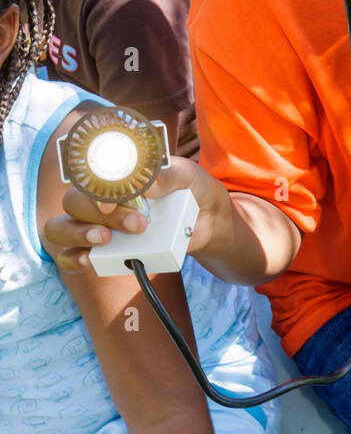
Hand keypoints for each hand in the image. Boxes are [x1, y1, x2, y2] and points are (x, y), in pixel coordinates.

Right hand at [43, 157, 232, 273]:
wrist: (206, 220)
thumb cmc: (190, 190)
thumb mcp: (187, 175)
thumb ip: (169, 175)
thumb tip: (148, 184)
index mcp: (115, 175)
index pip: (88, 175)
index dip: (95, 187)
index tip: (117, 198)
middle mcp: (99, 199)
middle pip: (74, 202)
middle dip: (102, 214)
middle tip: (137, 224)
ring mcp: (96, 225)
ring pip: (60, 227)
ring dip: (78, 233)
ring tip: (105, 239)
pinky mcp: (102, 251)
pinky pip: (69, 256)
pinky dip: (73, 258)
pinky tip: (89, 259)